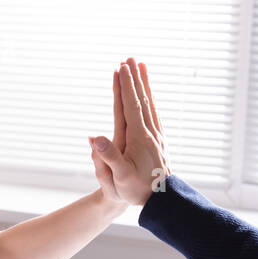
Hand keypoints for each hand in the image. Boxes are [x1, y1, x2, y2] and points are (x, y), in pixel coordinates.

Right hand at [90, 58, 171, 206]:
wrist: (162, 200)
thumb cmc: (137, 190)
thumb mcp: (119, 178)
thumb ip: (108, 157)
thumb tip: (95, 138)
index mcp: (138, 138)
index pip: (131, 105)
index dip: (125, 86)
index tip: (121, 67)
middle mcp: (150, 133)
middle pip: (142, 99)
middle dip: (135, 78)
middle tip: (130, 58)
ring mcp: (156, 136)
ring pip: (150, 103)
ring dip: (145, 84)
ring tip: (142, 67)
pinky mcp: (159, 141)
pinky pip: (154, 113)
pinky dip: (151, 99)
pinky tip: (149, 95)